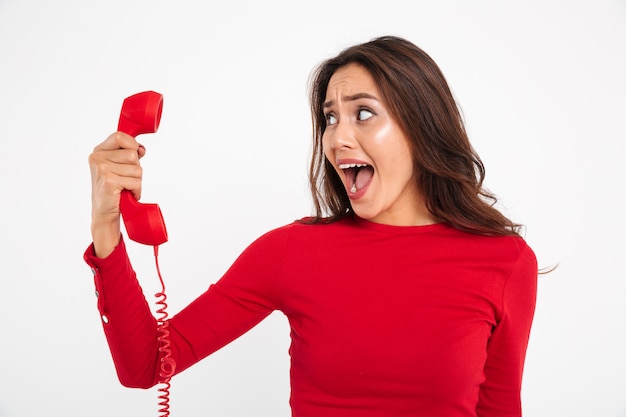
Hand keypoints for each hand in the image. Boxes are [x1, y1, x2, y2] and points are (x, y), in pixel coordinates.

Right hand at [88, 132, 145, 256]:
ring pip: (137, 169)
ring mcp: (102, 169)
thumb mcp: (119, 167)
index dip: (132, 145)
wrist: (105, 213)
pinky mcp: (109, 181)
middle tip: (125, 179)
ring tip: (125, 188)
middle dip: (136, 169)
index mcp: (98, 151)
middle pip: (133, 155)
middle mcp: (97, 158)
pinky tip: (126, 194)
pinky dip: (136, 190)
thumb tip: (141, 148)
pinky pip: (136, 182)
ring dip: (137, 181)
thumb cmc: (114, 190)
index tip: (135, 155)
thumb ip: (128, 153)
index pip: (120, 136)